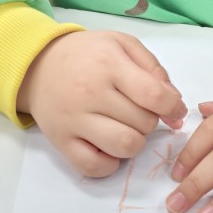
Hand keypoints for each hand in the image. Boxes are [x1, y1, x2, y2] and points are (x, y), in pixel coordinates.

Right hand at [17, 30, 186, 176]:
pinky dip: (110, 163)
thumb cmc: (87, 55)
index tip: (175, 110)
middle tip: (137, 110)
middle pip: (144, 123)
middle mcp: (90, 93)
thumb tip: (175, 105)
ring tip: (125, 128)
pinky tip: (108, 146)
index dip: (173, 107)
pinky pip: (95, 167)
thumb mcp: (122, 44)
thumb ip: (154, 69)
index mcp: (108, 65)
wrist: (38, 65)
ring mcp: (74, 120)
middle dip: (150, 119)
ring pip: (125, 147)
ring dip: (135, 142)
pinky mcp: (61, 142)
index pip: (153, 96)